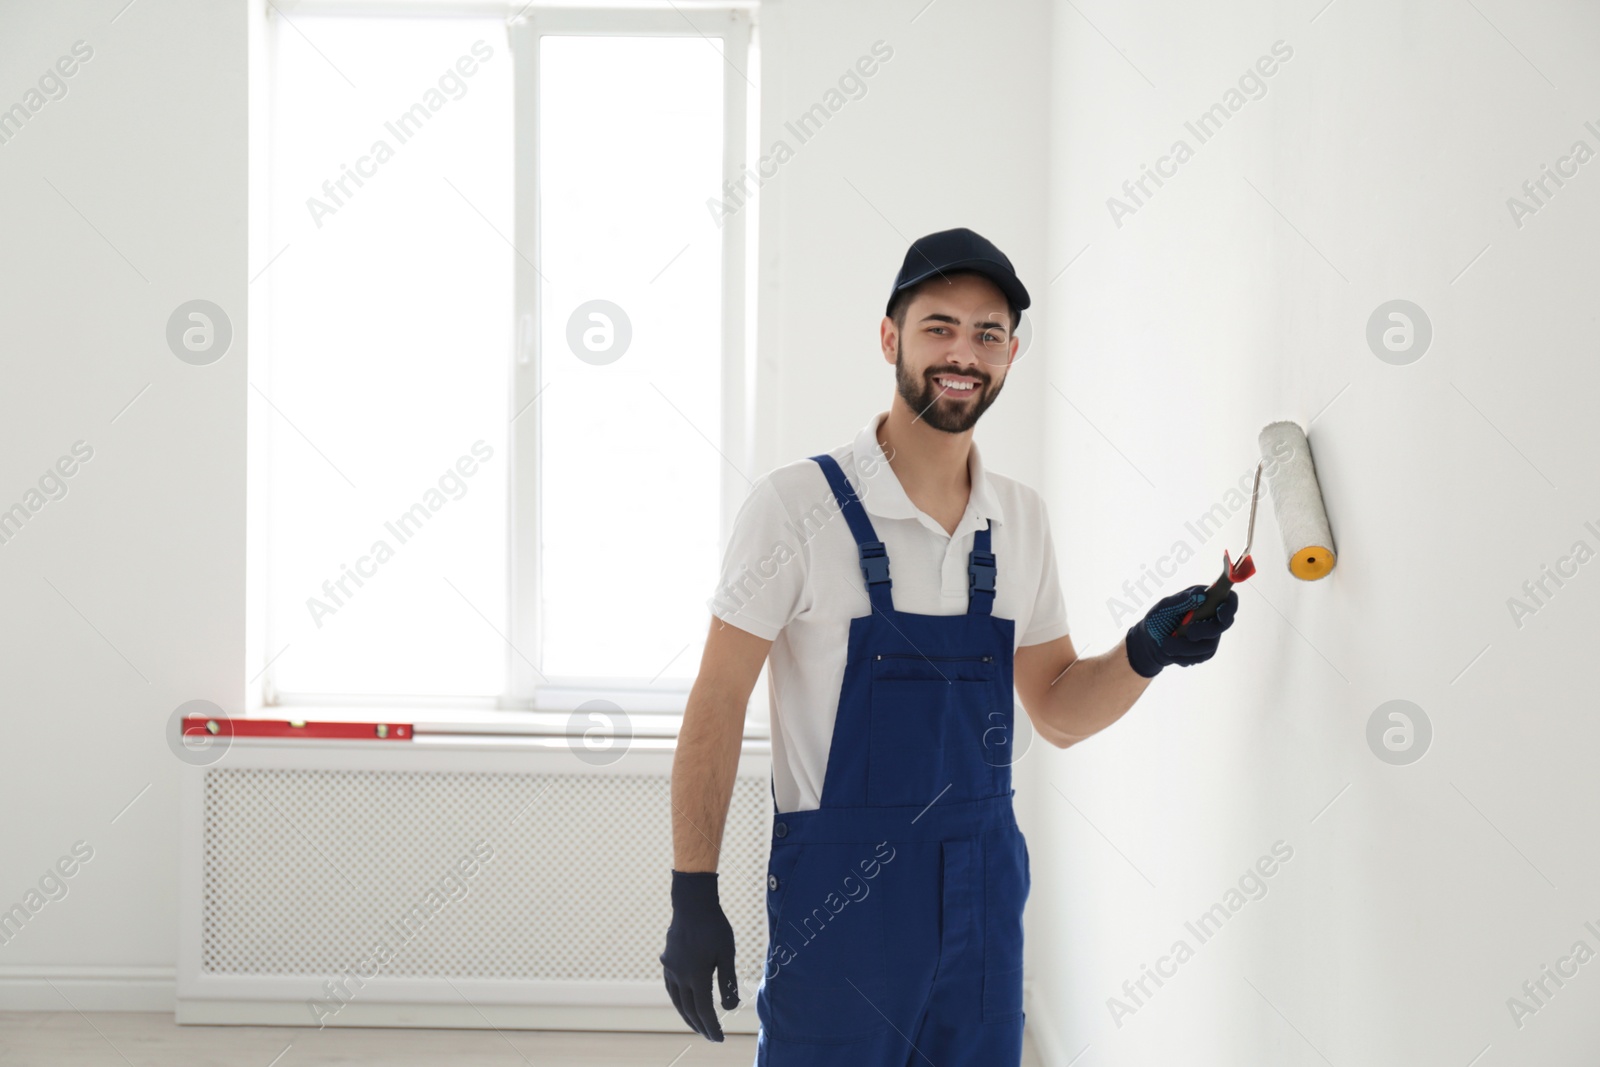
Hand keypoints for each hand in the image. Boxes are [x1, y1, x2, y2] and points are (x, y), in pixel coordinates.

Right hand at [660, 870, 738, 1040]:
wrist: (692, 904)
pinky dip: (678, 1001)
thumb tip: (730, 1008)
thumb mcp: (727, 954)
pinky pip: (671, 989)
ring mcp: (671, 969)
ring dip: (688, 1017)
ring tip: (698, 1026)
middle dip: (701, 1027)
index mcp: (697, 976)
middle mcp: (680, 976)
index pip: (704, 1011)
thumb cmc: (714, 927)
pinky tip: (683, 1003)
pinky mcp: (667, 962)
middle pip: (690, 1010)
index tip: (719, 1039)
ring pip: (677, 1002)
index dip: (712, 1027)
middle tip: (711, 1037)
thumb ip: (727, 982)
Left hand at [1124, 583, 1238, 677]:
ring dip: (1186, 646)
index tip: (1220, 612)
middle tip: (1190, 633)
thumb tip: (1201, 594)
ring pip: (1210, 644)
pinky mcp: (1205, 652)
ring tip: (1166, 643)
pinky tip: (1171, 650)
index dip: (1229, 606)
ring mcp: (1210, 636)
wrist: (1150, 642)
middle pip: (1224, 624)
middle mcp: (1212, 618)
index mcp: (1206, 600)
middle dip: (1207, 630)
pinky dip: (1183, 655)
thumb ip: (1181, 599)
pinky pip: (1200, 657)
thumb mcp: (1164, 606)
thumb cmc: (1158, 619)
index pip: (1228, 600)